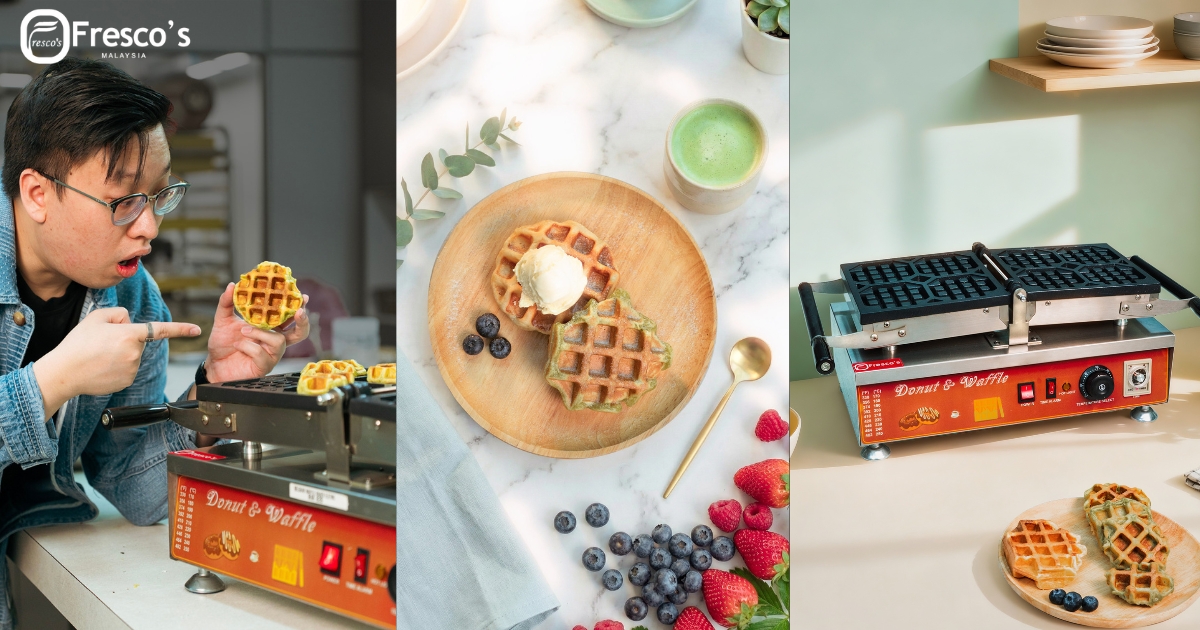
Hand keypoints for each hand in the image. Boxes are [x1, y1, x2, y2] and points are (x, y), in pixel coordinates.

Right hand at [34, 307, 199, 416]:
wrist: (64, 372)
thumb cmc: (78, 343)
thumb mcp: (97, 317)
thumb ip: (119, 313)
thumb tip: (131, 322)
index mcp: (129, 334)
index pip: (160, 329)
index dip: (180, 329)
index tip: (197, 330)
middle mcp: (135, 352)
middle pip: (138, 340)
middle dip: (125, 338)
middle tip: (101, 343)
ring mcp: (133, 369)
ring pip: (133, 355)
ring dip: (121, 354)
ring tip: (99, 356)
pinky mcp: (127, 381)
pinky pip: (128, 369)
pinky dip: (117, 367)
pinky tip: (101, 367)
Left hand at [204, 283, 309, 383]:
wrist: (213, 364)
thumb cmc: (223, 344)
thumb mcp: (223, 320)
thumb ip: (227, 303)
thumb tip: (232, 285)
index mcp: (269, 328)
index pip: (288, 317)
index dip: (298, 307)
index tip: (303, 296)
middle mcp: (274, 341)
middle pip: (299, 333)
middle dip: (303, 322)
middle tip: (299, 312)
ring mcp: (271, 355)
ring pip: (278, 341)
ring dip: (260, 333)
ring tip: (243, 331)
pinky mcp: (264, 366)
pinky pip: (262, 354)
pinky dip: (248, 347)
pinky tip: (238, 345)